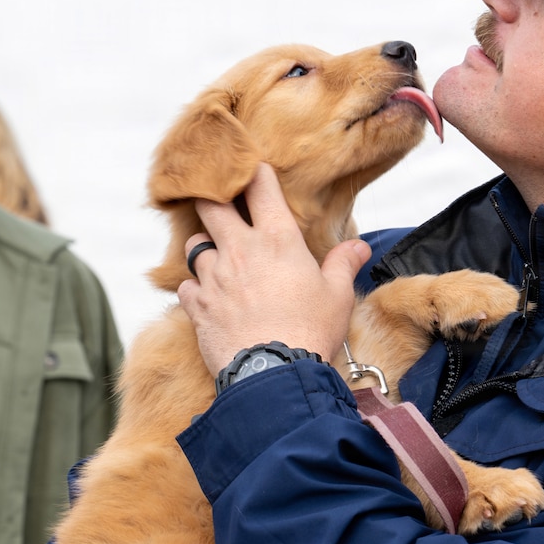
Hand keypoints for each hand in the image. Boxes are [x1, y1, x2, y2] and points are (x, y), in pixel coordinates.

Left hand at [177, 163, 370, 376]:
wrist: (275, 374)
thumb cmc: (311, 330)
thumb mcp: (338, 295)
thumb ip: (344, 263)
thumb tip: (359, 246)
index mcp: (278, 240)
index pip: (261, 189)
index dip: (255, 173)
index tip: (255, 168)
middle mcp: (240, 251)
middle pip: (211, 206)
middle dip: (212, 198)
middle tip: (219, 201)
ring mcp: (213, 277)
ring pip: (193, 245)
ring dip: (203, 247)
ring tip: (215, 256)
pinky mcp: (197, 306)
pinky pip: (185, 286)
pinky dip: (194, 287)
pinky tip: (207, 295)